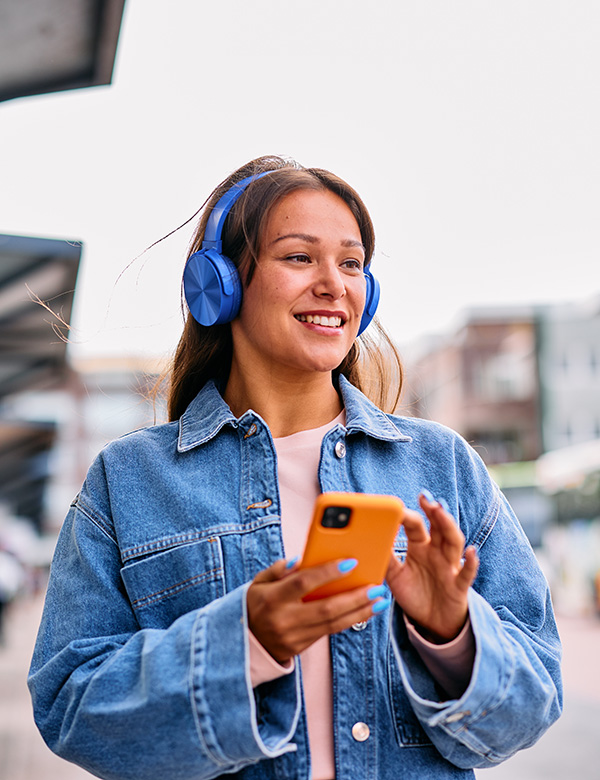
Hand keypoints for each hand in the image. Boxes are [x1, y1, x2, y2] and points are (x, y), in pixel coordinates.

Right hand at [247, 558, 389, 662]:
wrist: (243, 640)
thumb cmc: (256, 602)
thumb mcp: (259, 581)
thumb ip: (280, 569)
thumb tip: (302, 559)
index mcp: (272, 598)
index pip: (304, 582)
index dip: (328, 572)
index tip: (351, 562)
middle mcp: (284, 619)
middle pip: (326, 608)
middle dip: (355, 597)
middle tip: (377, 587)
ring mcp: (293, 636)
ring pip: (333, 624)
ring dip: (360, 612)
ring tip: (380, 600)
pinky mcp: (301, 647)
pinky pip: (330, 632)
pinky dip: (350, 620)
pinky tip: (365, 611)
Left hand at [385, 492, 478, 642]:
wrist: (432, 624)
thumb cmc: (415, 594)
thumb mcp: (395, 576)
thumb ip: (385, 558)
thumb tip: (368, 540)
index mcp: (420, 547)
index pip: (416, 525)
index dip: (408, 515)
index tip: (396, 506)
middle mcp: (436, 553)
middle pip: (438, 526)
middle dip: (433, 510)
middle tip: (425, 497)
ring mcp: (450, 567)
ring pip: (453, 542)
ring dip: (448, 525)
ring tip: (441, 511)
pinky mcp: (459, 586)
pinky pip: (467, 573)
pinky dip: (471, 562)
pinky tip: (470, 552)